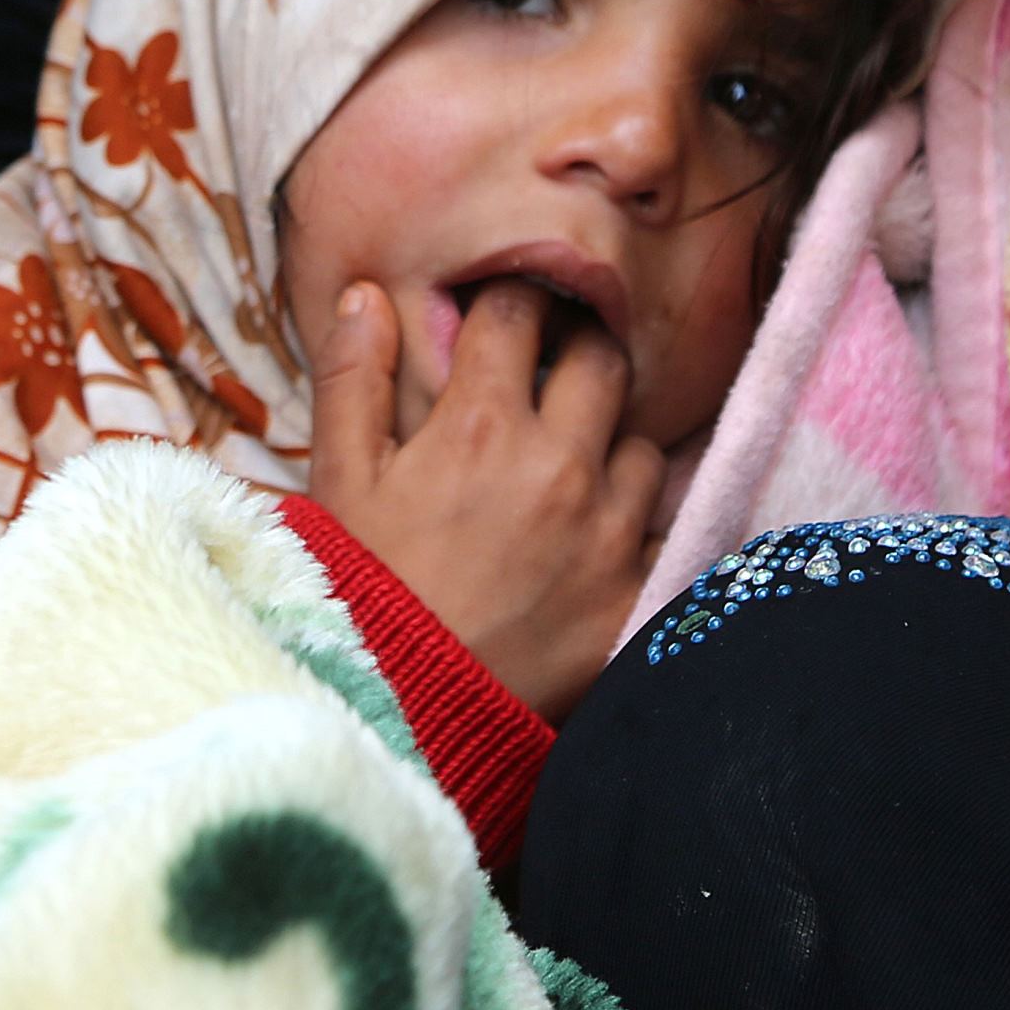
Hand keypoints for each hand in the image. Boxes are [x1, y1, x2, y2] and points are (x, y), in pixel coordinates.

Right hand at [310, 279, 665, 718]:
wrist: (404, 715)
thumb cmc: (361, 592)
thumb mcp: (338, 482)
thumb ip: (352, 378)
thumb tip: (364, 294)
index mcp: (482, 423)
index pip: (519, 313)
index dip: (513, 302)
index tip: (509, 316)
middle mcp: (560, 463)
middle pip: (603, 361)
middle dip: (580, 355)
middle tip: (555, 379)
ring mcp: (608, 530)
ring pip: (644, 447)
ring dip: (613, 449)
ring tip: (576, 476)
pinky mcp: (638, 593)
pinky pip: (671, 533)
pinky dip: (649, 530)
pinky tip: (616, 542)